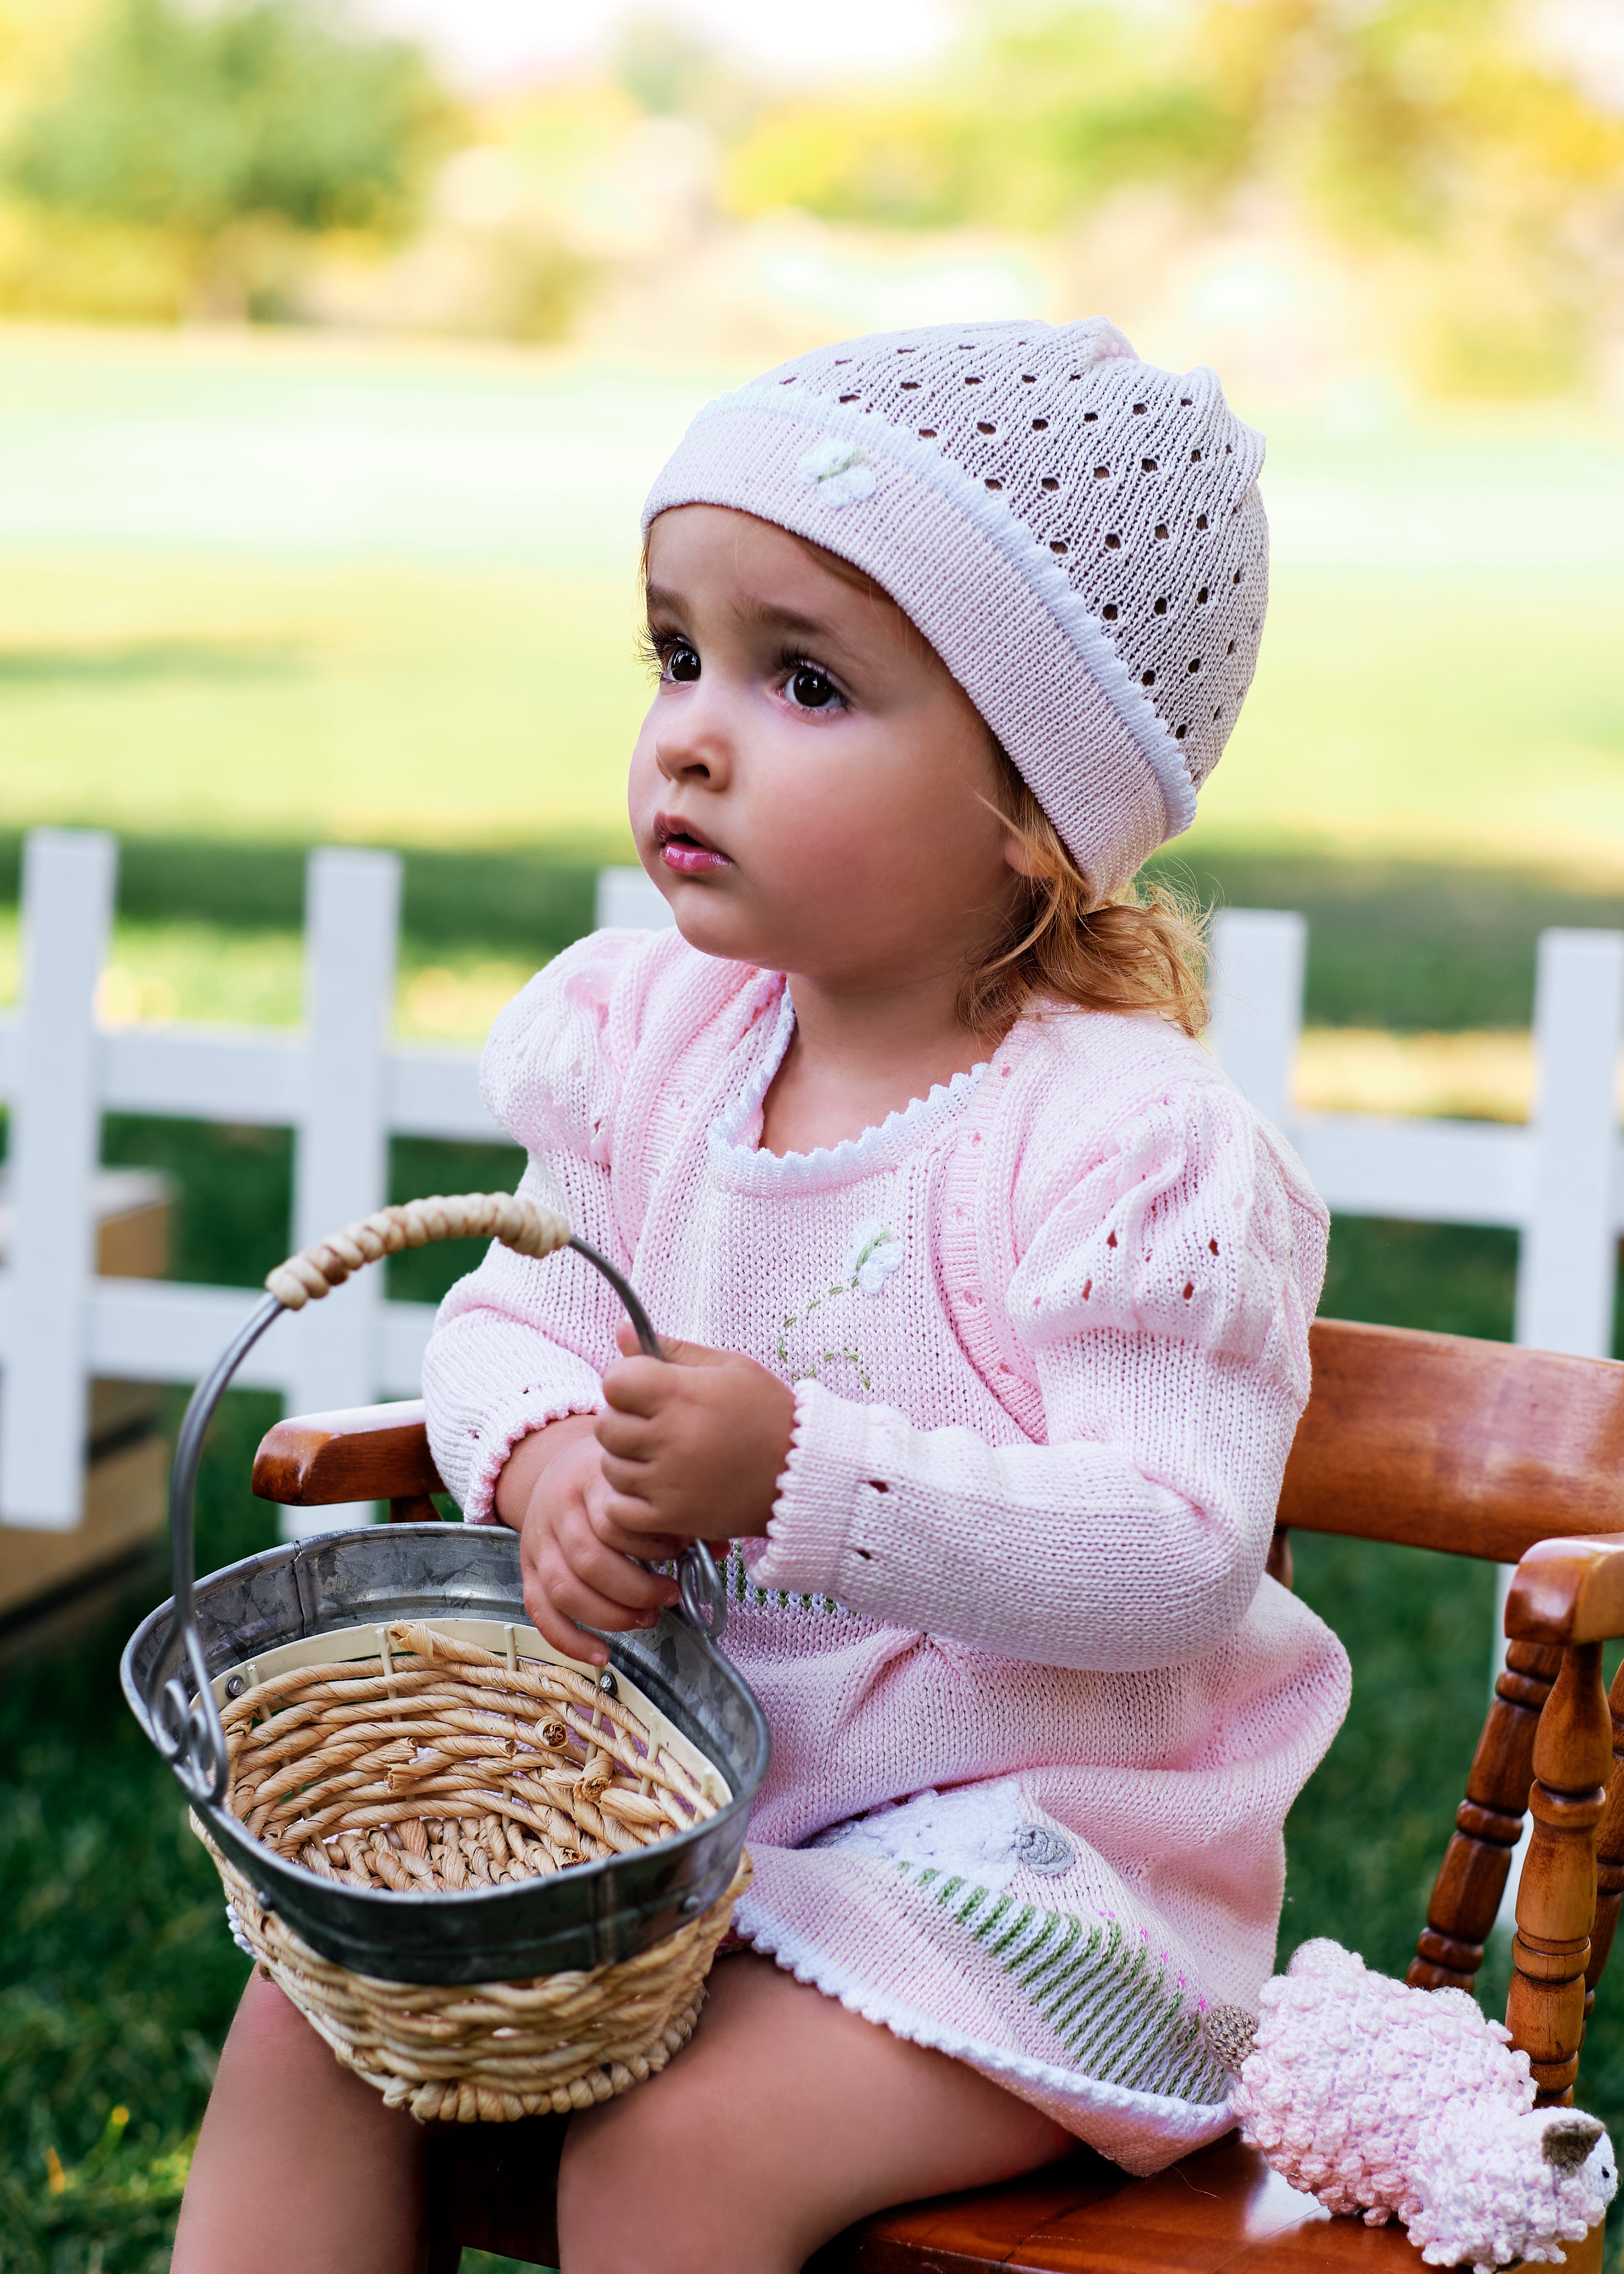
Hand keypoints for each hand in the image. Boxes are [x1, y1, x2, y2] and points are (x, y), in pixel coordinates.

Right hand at [493, 1415, 683, 1667]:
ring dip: (610, 1616)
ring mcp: (538, 1542)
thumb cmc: (611, 1480)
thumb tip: (718, 1549)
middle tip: (668, 1596)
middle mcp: (559, 1511)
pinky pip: (541, 1612)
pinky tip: (602, 1654)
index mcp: (591, 1480)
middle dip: (635, 1590)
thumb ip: (676, 1514)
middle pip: (589, 1561)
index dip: (651, 1546)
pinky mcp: (527, 1569)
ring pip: (565, 1590)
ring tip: (647, 1618)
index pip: (614, 1520)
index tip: (681, 1554)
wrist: (559, 1467)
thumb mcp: (640, 1482)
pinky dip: (570, 1640)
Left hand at [596, 1322, 795, 1545]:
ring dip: (628, 1460)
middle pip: (607, 1425)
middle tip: (655, 1422)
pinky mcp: (674, 1517)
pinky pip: (619, 1510)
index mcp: (683, 1395)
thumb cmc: (767, 1412)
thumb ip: (672, 1349)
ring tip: (662, 1456)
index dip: (625, 1380)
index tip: (646, 1387)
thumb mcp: (728, 1367)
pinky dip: (629, 1501)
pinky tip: (656, 1487)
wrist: (803, 1472)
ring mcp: (670, 1482)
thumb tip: (620, 1331)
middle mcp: (672, 1438)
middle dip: (624, 1420)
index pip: (614, 1381)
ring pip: (610, 1467)